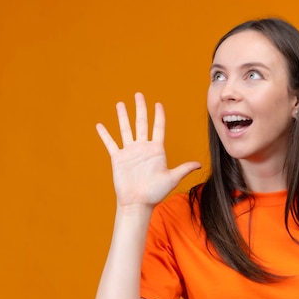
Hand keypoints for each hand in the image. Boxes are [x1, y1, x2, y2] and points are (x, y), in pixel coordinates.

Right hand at [96, 93, 200, 207]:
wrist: (139, 203)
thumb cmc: (156, 192)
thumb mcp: (172, 178)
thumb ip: (184, 168)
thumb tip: (199, 164)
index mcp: (156, 150)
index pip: (158, 128)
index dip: (159, 116)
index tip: (158, 104)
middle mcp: (143, 148)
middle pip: (141, 123)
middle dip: (140, 108)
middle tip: (139, 95)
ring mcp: (130, 152)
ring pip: (125, 129)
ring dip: (123, 116)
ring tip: (120, 104)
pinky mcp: (118, 158)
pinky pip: (110, 143)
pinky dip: (105, 135)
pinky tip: (100, 125)